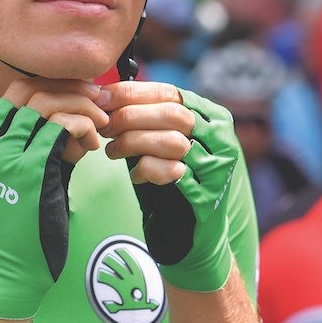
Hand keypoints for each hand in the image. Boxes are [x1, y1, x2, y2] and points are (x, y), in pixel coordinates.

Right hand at [0, 79, 105, 319]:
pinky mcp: (30, 171)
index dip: (52, 85)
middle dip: (71, 90)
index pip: (15, 91)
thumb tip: (77, 115)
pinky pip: (61, 129)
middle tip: (99, 102)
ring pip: (46, 104)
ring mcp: (5, 157)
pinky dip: (83, 127)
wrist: (9, 269)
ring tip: (99, 126)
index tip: (81, 95)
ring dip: (81, 108)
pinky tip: (91, 145)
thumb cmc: (21, 225)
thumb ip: (43, 142)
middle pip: (31, 90)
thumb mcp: (24, 174)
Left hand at [98, 82, 241, 291]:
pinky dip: (145, 170)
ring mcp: (218, 166)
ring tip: (112, 151)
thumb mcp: (161, 138)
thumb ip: (145, 116)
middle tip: (103, 127)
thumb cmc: (171, 176)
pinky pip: (171, 173)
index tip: (100, 99)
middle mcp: (220, 137)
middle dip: (129, 117)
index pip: (169, 93)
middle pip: (172, 114)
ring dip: (133, 143)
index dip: (131, 93)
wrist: (191, 230)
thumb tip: (102, 94)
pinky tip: (135, 175)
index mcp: (211, 116)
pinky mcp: (207, 193)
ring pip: (172, 141)